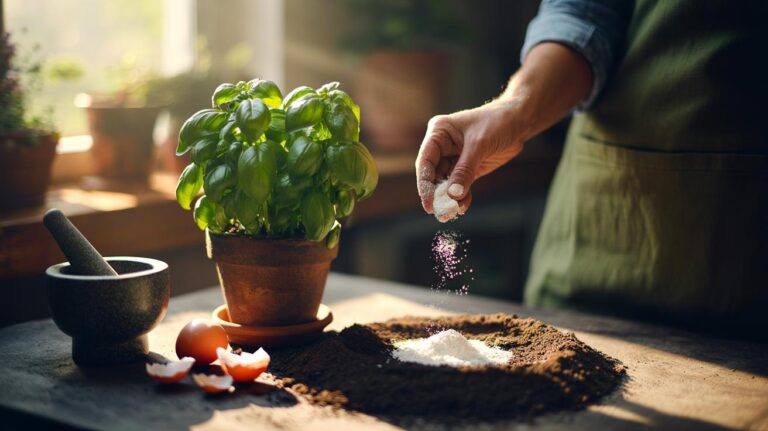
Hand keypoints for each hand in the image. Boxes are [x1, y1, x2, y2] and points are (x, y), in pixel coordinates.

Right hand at [415, 100, 526, 215]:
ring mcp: (454, 158)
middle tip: (441, 213)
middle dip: (437, 195)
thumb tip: (452, 194)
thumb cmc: (497, 122)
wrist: (518, 122)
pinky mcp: (467, 169)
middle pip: (433, 175)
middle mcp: (442, 146)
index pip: (425, 161)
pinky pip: (460, 186)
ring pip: (446, 183)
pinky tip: (463, 207)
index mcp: (439, 133)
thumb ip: (464, 170)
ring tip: (451, 214)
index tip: (429, 203)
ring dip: (449, 199)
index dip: (424, 184)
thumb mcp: (479, 145)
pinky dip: (461, 197)